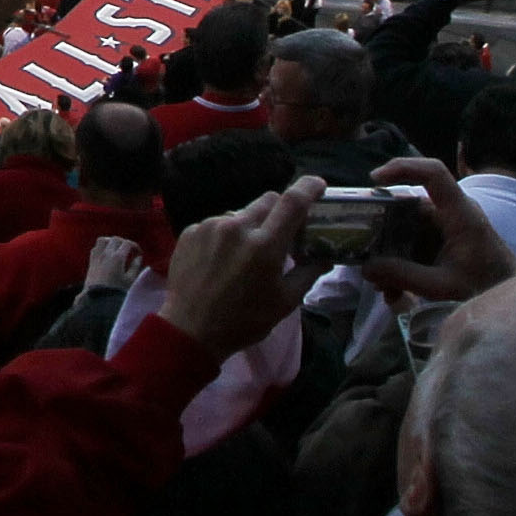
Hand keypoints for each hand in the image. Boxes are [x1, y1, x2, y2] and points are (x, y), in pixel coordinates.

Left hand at [78, 232, 144, 301]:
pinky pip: (95, 248)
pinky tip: (106, 254)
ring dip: (110, 241)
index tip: (138, 253)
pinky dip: (101, 247)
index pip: (127, 243)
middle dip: (124, 242)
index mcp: (118, 257)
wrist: (97, 299)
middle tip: (129, 250)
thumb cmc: (116, 291)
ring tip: (116, 248)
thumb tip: (138, 257)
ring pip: (102, 240)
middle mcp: (106, 254)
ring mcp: (97, 257)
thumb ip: (135, 267)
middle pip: (115, 239)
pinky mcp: (91, 262)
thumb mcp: (130, 280)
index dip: (134, 246)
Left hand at [159, 182, 309, 355]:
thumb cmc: (244, 320)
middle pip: (268, 200)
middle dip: (280, 211)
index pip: (293, 201)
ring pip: (241, 212)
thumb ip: (308, 272)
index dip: (309, 188)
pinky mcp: (190, 231)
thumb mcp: (285, 301)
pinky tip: (222, 259)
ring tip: (246, 253)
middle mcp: (237, 227)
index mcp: (265, 245)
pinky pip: (217, 223)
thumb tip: (325, 255)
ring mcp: (210, 226)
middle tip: (281, 232)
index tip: (318, 185)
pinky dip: (226, 234)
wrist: (190, 330)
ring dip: (251, 225)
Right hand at [358, 154, 515, 308]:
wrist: (509, 303)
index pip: (433, 173)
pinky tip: (393, 290)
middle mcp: (452, 213)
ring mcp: (446, 228)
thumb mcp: (442, 286)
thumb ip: (403, 275)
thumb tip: (365, 267)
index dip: (403, 167)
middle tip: (364, 253)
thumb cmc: (485, 288)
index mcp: (460, 213)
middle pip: (408, 205)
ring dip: (390, 254)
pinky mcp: (443, 243)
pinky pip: (413, 244)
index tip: (374, 180)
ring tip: (381, 285)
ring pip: (406, 229)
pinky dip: (400, 264)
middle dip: (383, 230)